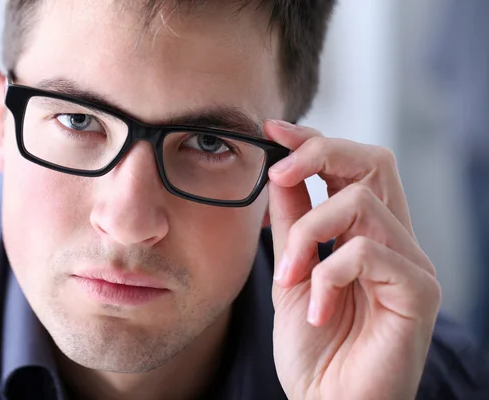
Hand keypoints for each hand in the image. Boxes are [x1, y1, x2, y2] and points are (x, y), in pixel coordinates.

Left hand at [265, 120, 440, 399]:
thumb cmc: (312, 347)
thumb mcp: (291, 272)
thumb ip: (292, 223)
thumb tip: (280, 172)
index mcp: (365, 233)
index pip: (352, 164)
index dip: (314, 140)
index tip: (272, 128)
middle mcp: (394, 240)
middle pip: (374, 161)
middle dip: (319, 154)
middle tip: (277, 174)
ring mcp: (410, 264)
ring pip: (362, 205)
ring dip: (308, 236)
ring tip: (288, 278)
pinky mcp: (419, 293)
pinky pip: (370, 252)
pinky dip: (329, 275)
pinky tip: (317, 311)